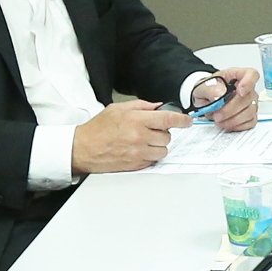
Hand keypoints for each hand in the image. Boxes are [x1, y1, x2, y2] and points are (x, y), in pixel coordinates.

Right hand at [69, 96, 187, 174]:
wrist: (84, 148)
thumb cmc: (99, 128)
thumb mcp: (118, 109)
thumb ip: (141, 106)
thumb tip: (159, 107)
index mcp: (136, 120)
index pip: (167, 119)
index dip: (182, 120)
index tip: (187, 121)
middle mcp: (139, 136)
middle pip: (167, 136)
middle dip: (162, 132)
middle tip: (150, 130)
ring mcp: (138, 152)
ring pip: (163, 150)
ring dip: (158, 145)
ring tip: (143, 141)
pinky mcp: (136, 164)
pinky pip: (153, 160)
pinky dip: (150, 155)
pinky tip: (138, 149)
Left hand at [208, 67, 260, 131]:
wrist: (206, 100)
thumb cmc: (208, 90)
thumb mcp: (202, 87)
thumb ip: (210, 89)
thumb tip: (220, 93)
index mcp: (237, 75)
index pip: (251, 74)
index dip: (248, 83)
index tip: (240, 92)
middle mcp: (247, 88)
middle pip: (248, 97)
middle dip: (231, 109)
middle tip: (217, 116)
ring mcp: (250, 102)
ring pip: (250, 111)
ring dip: (233, 119)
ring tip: (219, 121)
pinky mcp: (250, 115)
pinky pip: (250, 122)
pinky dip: (237, 126)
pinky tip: (227, 124)